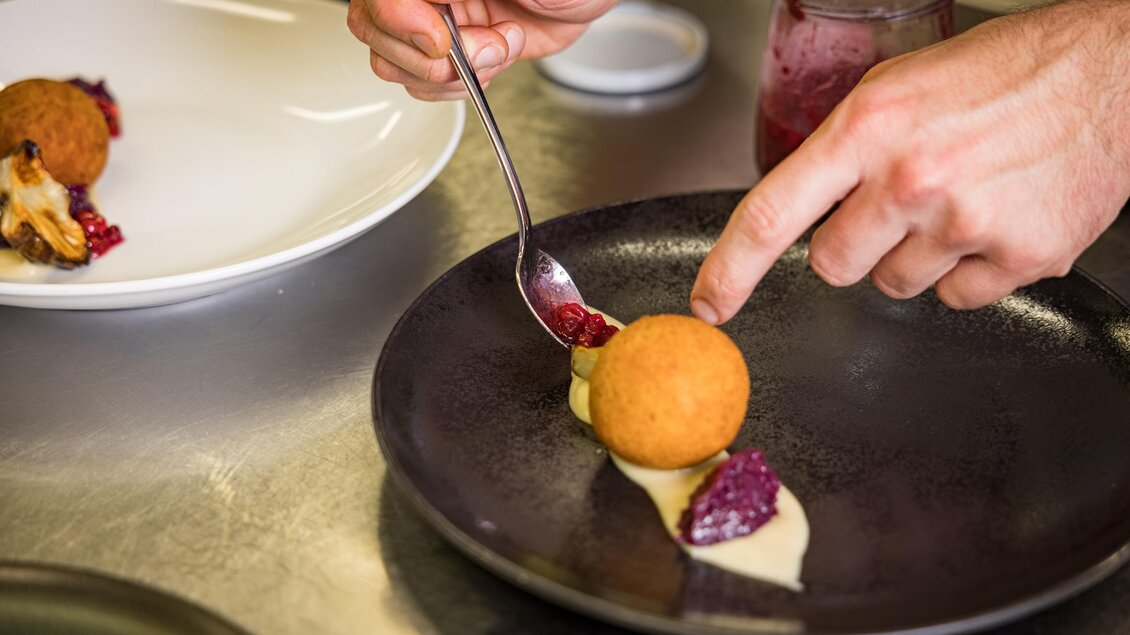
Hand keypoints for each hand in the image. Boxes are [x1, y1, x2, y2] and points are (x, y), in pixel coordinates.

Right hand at [347, 0, 616, 99]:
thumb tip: (426, 16)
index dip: (401, 21)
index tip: (441, 38)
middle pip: (374, 30)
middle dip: (433, 55)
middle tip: (484, 45)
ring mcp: (434, 21)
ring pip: (395, 64)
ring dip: (453, 73)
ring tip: (498, 48)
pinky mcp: (453, 52)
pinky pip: (427, 84)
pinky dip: (462, 87)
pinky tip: (495, 60)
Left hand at [690, 0, 1129, 323]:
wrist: (1117, 71)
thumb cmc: (1009, 69)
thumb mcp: (901, 86)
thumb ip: (848, 148)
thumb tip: (807, 207)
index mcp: (868, 126)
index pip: (771, 213)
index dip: (730, 269)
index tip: (709, 303)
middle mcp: (910, 178)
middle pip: (833, 266)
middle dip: (852, 246)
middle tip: (897, 204)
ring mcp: (965, 222)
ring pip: (895, 285)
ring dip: (916, 255)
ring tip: (962, 198)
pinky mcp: (1020, 258)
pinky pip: (959, 298)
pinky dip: (971, 269)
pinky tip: (998, 218)